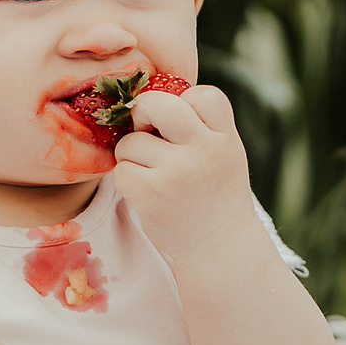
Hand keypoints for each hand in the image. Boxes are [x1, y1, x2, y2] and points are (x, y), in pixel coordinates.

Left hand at [111, 84, 258, 262]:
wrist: (220, 250)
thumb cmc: (215, 196)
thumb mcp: (224, 155)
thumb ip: (200, 126)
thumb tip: (146, 98)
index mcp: (225, 138)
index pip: (202, 95)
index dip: (185, 103)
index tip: (182, 125)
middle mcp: (204, 150)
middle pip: (157, 103)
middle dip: (143, 113)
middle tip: (146, 131)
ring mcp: (177, 171)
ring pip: (130, 141)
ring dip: (132, 156)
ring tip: (152, 175)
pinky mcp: (151, 193)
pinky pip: (120, 170)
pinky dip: (126, 180)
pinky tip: (145, 193)